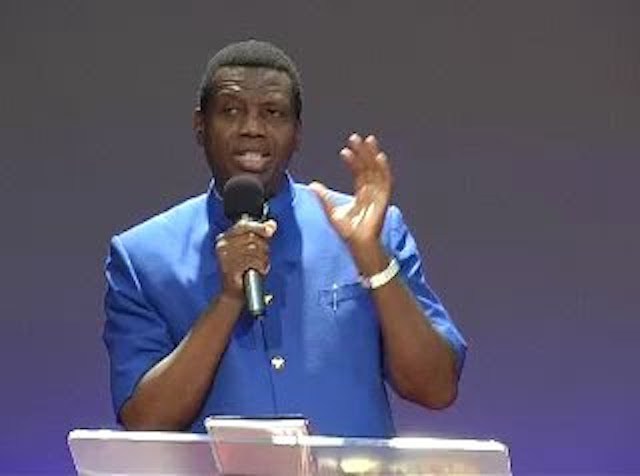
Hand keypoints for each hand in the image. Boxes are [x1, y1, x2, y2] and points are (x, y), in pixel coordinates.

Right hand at [215, 219, 276, 300]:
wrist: (233, 294)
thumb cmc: (243, 270)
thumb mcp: (250, 248)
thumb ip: (259, 234)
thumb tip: (271, 224)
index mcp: (224, 238)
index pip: (243, 225)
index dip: (259, 226)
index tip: (271, 229)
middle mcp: (222, 246)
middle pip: (252, 237)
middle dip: (263, 247)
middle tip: (262, 258)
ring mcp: (225, 258)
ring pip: (254, 249)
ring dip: (263, 258)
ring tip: (260, 265)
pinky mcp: (230, 269)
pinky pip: (253, 261)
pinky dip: (261, 266)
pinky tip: (259, 271)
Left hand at [310, 133, 391, 252]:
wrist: (357, 243)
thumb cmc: (348, 230)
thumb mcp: (332, 211)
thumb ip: (324, 197)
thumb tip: (313, 184)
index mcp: (361, 193)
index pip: (358, 172)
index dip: (353, 160)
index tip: (344, 150)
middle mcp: (371, 191)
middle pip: (368, 167)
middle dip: (363, 152)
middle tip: (355, 137)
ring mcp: (378, 194)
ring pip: (377, 170)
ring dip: (373, 155)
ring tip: (368, 141)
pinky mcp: (384, 199)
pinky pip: (386, 181)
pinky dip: (384, 169)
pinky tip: (379, 157)